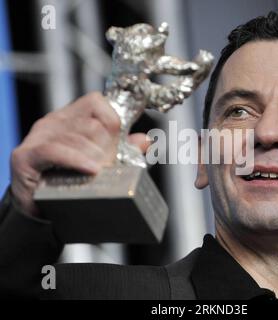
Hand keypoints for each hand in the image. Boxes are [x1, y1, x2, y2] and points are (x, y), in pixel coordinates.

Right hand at [10, 92, 150, 216]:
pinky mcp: (26, 155)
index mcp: (72, 117)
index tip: (119, 143)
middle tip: (110, 166)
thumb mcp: (102, 162)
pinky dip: (77, 160)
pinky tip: (91, 170)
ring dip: (96, 158)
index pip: (98, 102)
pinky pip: (56, 150)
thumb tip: (146, 139)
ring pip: (78, 137)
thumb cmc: (70, 180)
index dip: (114, 122)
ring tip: (101, 173)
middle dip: (108, 147)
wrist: (38, 207)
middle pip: (93, 124)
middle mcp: (54, 121)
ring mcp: (39, 136)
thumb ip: (124, 149)